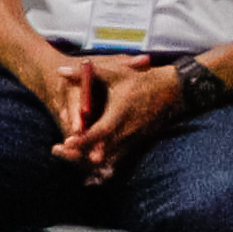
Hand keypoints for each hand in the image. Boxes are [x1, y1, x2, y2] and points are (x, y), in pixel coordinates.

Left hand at [67, 60, 196, 160]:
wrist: (174, 91)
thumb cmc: (143, 80)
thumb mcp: (116, 73)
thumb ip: (86, 74)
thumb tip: (60, 71)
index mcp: (120, 115)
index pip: (100, 132)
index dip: (84, 139)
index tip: (68, 141)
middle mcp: (127, 131)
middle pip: (101, 152)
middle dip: (79, 154)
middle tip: (58, 150)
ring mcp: (132, 140)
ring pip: (109, 158)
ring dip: (88, 159)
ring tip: (66, 154)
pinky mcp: (135, 144)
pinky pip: (117, 157)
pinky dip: (102, 159)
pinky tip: (85, 158)